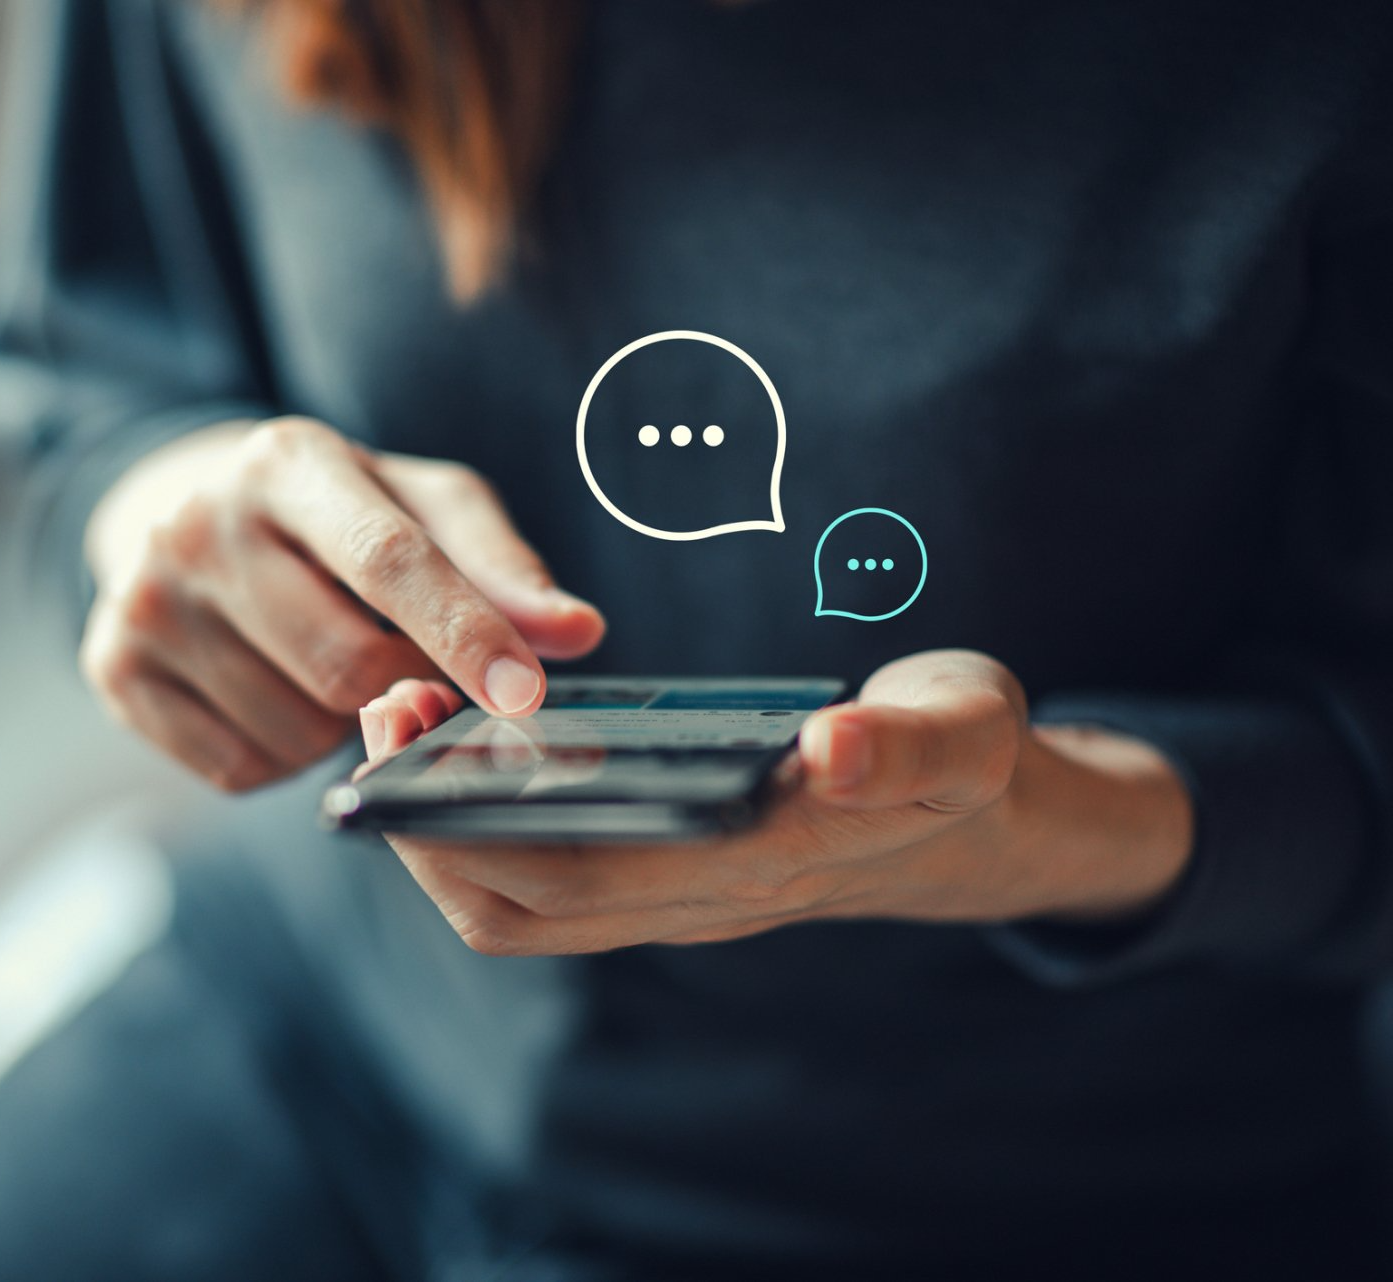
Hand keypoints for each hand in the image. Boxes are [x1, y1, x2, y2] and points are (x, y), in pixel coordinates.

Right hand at [81, 417, 604, 790]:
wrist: (195, 515)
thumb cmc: (346, 517)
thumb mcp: (428, 510)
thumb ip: (504, 569)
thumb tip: (579, 632)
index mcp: (292, 463)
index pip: (390, 560)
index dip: (465, 634)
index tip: (526, 695)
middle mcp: (199, 522)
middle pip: (348, 666)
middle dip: (405, 686)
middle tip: (406, 658)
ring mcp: (144, 600)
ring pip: (298, 729)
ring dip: (341, 723)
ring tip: (325, 658)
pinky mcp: (114, 670)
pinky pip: (241, 768)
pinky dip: (283, 752)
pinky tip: (275, 690)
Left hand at [361, 651, 1193, 955]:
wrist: (978, 821)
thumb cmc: (963, 761)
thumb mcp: (966, 733)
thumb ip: (911, 746)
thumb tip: (835, 751)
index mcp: (761, 861)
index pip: (580, 874)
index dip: (474, 818)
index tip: (414, 719)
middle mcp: (705, 899)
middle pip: (520, 904)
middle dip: (424, 820)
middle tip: (386, 701)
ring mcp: (685, 897)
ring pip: (524, 907)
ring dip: (443, 831)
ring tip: (412, 719)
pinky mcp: (676, 875)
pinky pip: (551, 881)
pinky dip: (487, 829)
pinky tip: (477, 748)